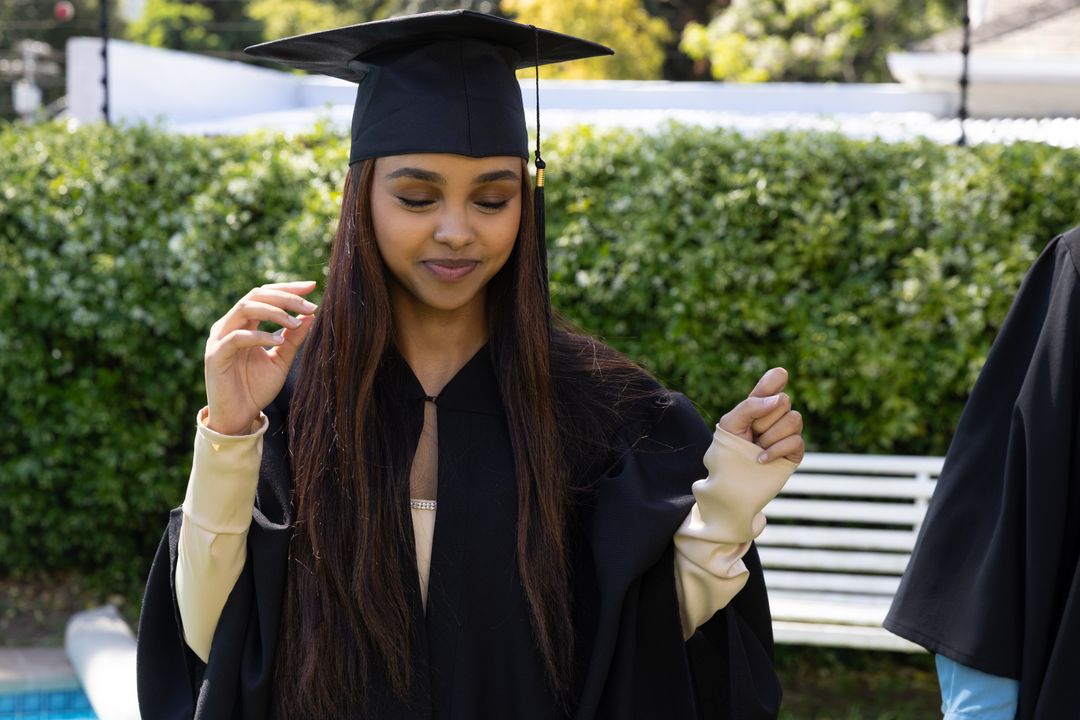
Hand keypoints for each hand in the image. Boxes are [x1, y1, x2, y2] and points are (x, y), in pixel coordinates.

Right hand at [203, 281, 317, 434]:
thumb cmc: (256, 388)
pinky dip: (260, 335)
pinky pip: (237, 337)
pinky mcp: (215, 355)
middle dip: (285, 297)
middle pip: (256, 295)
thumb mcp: (281, 360)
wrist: (238, 417)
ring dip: (274, 312)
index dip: (287, 288)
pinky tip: (279, 341)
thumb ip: (293, 338)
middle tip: (310, 305)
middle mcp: (229, 325)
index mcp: (244, 323)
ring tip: (295, 322)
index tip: (312, 286)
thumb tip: (311, 315)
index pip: (264, 294)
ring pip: (245, 308)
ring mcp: (220, 338)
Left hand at [718, 367, 804, 463]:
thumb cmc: (729, 448)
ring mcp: (789, 432)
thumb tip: (778, 399)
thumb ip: (750, 406)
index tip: (781, 376)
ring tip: (757, 447)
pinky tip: (761, 458)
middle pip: (784, 401)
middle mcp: (778, 414)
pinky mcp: (796, 450)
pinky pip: (795, 441)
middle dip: (763, 419)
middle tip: (752, 433)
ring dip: (769, 436)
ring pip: (793, 420)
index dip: (778, 377)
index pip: (775, 380)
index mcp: (761, 402)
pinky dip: (775, 450)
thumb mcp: (731, 423)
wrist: (731, 478)